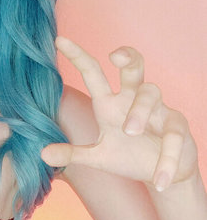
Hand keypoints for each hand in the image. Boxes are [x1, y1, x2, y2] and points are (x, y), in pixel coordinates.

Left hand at [42, 37, 197, 190]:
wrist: (161, 176)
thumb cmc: (128, 156)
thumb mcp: (98, 156)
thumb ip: (73, 153)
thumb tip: (42, 154)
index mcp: (111, 103)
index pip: (93, 73)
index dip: (77, 56)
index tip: (59, 40)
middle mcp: (133, 99)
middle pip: (134, 67)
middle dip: (127, 57)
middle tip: (115, 57)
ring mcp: (158, 110)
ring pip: (150, 93)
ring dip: (140, 110)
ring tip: (130, 131)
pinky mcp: (177, 127)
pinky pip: (173, 135)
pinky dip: (165, 159)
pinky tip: (159, 179)